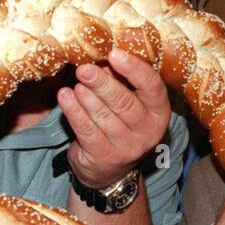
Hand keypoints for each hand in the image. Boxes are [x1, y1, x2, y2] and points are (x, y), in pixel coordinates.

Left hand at [61, 49, 171, 189]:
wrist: (109, 170)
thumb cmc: (120, 125)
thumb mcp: (129, 103)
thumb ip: (121, 82)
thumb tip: (102, 58)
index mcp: (159, 112)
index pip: (152, 87)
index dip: (134, 69)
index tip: (114, 53)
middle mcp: (148, 131)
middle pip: (125, 102)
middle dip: (103, 83)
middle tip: (85, 69)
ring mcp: (128, 147)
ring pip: (104, 116)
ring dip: (87, 97)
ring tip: (76, 82)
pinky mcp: (105, 157)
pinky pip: (86, 130)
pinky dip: (73, 111)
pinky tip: (65, 97)